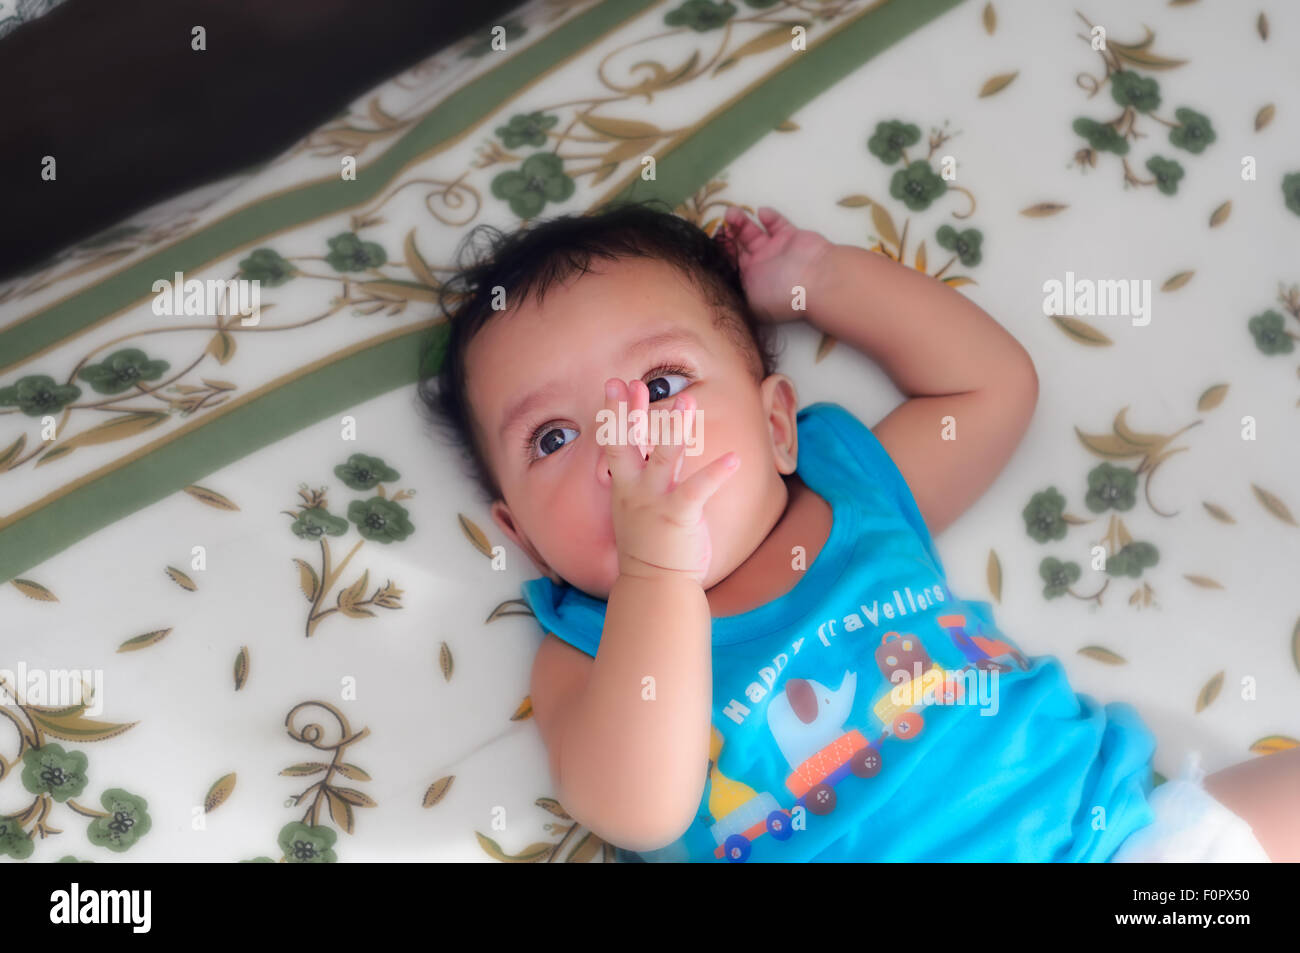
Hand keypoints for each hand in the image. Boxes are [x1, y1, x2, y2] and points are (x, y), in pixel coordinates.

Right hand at [600, 378, 739, 584]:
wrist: (655, 586)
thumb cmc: (649, 547)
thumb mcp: (636, 508)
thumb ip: (643, 478)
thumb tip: (648, 451)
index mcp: (625, 486)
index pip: (615, 442)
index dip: (615, 412)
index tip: (615, 384)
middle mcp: (636, 490)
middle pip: (627, 443)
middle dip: (629, 412)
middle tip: (630, 381)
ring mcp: (655, 502)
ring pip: (664, 457)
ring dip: (675, 427)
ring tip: (688, 399)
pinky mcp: (679, 516)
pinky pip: (698, 489)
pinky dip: (716, 473)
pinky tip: (734, 458)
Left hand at [715, 205, 834, 323]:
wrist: (816, 280)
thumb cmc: (781, 293)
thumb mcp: (751, 301)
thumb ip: (735, 291)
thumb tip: (721, 287)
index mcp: (750, 284)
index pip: (730, 266)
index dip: (720, 254)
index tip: (709, 243)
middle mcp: (761, 268)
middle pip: (738, 247)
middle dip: (728, 235)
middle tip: (720, 224)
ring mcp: (775, 251)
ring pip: (752, 233)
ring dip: (741, 222)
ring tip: (732, 213)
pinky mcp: (790, 236)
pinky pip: (776, 224)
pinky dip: (769, 217)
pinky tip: (761, 212)